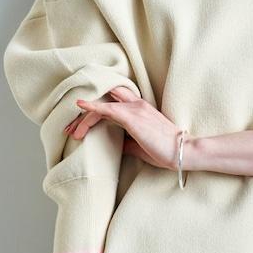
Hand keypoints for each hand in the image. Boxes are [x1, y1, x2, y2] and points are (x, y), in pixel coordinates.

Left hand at [63, 85, 186, 169]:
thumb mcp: (141, 146)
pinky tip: (80, 107)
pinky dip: (93, 107)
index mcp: (140, 110)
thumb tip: (113, 146)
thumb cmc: (165, 150)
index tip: (80, 125)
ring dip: (84, 118)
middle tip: (70, 128)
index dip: (96, 110)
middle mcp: (137, 105)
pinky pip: (108, 109)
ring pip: (103, 106)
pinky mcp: (133, 117)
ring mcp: (135, 109)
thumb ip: (126, 143)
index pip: (113, 102)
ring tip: (71, 131)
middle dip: (86, 112)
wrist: (182, 151)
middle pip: (105, 100)